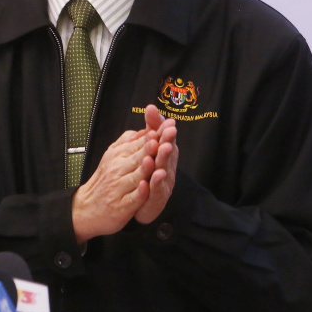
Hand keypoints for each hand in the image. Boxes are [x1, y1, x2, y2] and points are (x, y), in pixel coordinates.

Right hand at [72, 130, 153, 243]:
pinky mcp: (122, 206)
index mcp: (118, 155)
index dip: (152, 136)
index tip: (165, 127)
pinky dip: (139, 193)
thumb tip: (144, 129)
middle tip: (164, 139)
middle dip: (151, 148)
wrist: (87, 207)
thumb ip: (128, 142)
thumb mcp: (112, 155)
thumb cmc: (105, 179)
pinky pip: (132, 198)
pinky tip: (146, 187)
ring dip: (146, 168)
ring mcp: (119, 187)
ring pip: (136, 176)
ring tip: (155, 160)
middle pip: (138, 157)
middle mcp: (118, 169)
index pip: (138, 144)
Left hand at [134, 105, 178, 224]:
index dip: (166, 130)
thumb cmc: (149, 172)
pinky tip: (153, 177)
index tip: (168, 120)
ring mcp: (163, 184)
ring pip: (164, 170)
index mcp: (164, 154)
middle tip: (170, 131)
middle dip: (169, 141)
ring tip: (162, 149)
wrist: (141, 203)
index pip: (166, 139)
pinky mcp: (157, 199)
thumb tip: (151, 107)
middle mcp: (167, 167)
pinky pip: (157, 191)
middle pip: (168, 153)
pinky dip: (155, 183)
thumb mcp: (149, 148)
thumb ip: (151, 129)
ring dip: (163, 160)